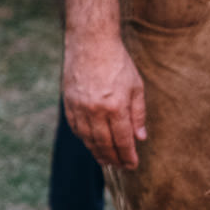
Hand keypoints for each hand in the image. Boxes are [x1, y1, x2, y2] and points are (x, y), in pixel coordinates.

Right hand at [63, 30, 146, 167]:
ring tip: (105, 160)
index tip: (132, 165)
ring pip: (88, 138)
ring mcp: (79, 106)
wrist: (90, 43)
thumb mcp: (136, 87)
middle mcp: (95, 110)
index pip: (123, 140)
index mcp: (115, 107)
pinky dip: (84, 138)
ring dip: (97, 152)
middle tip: (120, 166)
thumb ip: (138, 115)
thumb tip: (140, 138)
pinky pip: (76, 127)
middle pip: (104, 143)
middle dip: (113, 158)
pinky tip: (90, 142)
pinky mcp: (68, 101)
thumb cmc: (117, 63)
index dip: (128, 156)